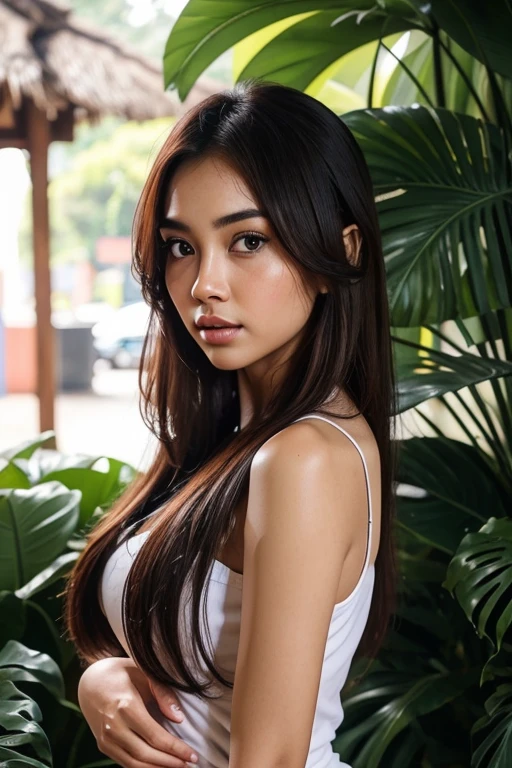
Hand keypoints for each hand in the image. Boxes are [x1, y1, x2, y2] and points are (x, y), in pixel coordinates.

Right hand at [78, 656, 197, 766]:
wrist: (90, 680)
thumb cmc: (122, 673)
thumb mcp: (144, 673)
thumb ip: (162, 693)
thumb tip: (178, 718)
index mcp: (125, 706)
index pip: (155, 736)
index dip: (175, 749)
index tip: (192, 755)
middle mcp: (113, 726)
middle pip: (145, 754)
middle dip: (170, 763)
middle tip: (189, 765)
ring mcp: (105, 738)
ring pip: (134, 764)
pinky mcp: (102, 745)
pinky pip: (124, 763)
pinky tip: (158, 767)